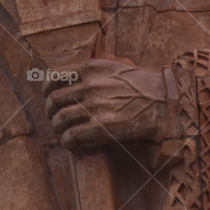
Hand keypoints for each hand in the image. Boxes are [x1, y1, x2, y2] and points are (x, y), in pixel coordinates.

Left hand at [44, 58, 168, 149]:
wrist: (162, 100)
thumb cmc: (140, 84)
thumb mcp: (112, 67)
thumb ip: (90, 71)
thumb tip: (69, 79)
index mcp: (90, 69)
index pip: (54, 77)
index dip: (47, 89)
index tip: (49, 96)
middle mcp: (89, 86)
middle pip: (54, 100)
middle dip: (51, 111)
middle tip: (56, 117)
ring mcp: (95, 106)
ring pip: (60, 119)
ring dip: (58, 128)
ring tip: (63, 131)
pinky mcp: (102, 127)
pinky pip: (72, 136)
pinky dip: (67, 141)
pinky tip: (71, 142)